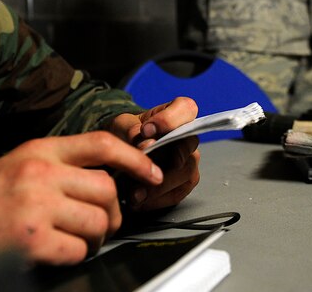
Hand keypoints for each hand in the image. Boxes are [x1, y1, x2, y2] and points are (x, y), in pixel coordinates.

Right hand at [0, 132, 163, 270]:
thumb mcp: (16, 165)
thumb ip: (57, 165)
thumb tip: (103, 175)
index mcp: (38, 150)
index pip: (102, 144)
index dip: (135, 159)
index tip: (151, 172)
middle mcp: (39, 173)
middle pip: (107, 189)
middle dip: (111, 212)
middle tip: (99, 223)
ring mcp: (35, 206)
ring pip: (97, 222)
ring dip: (93, 237)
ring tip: (72, 239)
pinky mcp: (30, 240)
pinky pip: (77, 251)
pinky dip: (74, 256)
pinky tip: (55, 252)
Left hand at [108, 97, 200, 211]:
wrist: (122, 150)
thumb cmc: (127, 132)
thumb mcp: (122, 126)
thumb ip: (131, 130)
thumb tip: (146, 144)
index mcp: (175, 113)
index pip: (187, 109)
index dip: (170, 120)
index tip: (147, 131)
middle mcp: (187, 136)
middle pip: (186, 146)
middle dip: (162, 162)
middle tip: (139, 171)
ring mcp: (189, 159)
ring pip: (184, 173)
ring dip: (158, 187)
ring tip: (134, 194)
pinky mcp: (185, 182)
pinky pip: (178, 193)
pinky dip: (157, 200)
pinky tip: (140, 201)